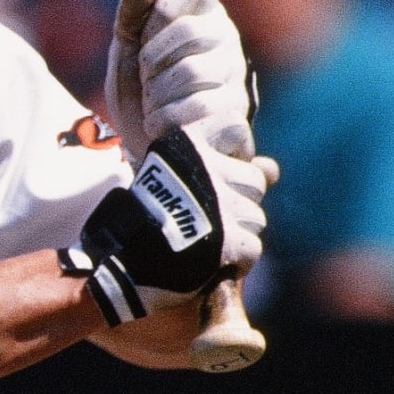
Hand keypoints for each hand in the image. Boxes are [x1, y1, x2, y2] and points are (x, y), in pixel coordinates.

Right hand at [61, 127, 275, 326]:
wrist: (118, 263)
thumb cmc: (143, 220)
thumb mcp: (177, 180)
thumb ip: (228, 168)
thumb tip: (274, 168)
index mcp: (187, 143)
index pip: (235, 130)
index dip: (233, 153)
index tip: (212, 174)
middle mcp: (206, 167)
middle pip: (253, 181)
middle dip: (236, 203)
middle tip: (201, 219)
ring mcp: (219, 203)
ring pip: (255, 218)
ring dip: (236, 234)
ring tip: (201, 242)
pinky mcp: (226, 238)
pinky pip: (252, 249)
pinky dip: (235, 261)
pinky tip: (208, 261)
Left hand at [106, 0, 254, 162]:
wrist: (144, 153)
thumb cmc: (138, 95)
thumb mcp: (125, 52)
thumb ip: (132, 13)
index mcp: (202, 18)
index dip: (165, 7)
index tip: (145, 33)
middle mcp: (226, 43)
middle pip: (190, 29)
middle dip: (152, 59)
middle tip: (145, 79)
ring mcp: (235, 79)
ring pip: (193, 70)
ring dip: (157, 94)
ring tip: (153, 107)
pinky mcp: (237, 116)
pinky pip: (201, 107)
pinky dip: (168, 120)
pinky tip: (165, 129)